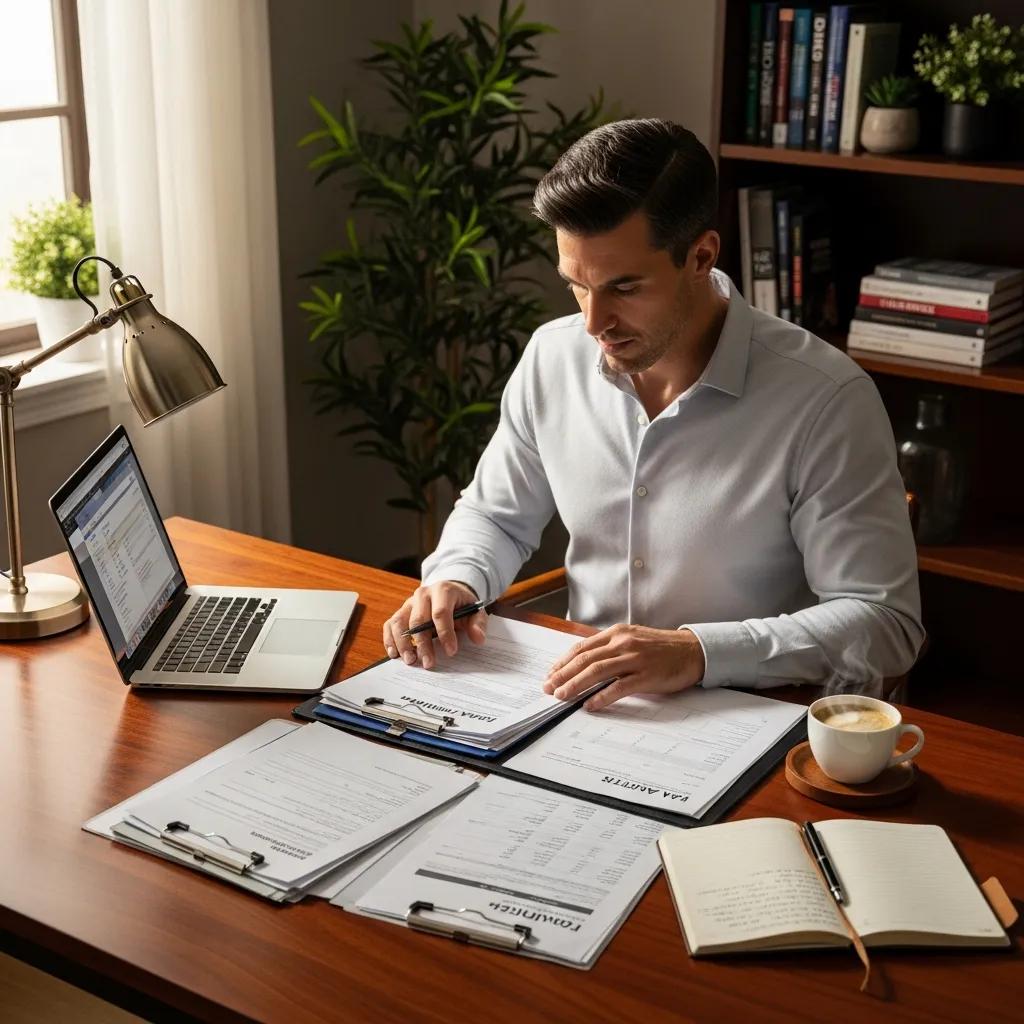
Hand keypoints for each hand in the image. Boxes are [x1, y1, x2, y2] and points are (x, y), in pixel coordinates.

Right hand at [383, 581, 486, 669]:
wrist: (449, 593)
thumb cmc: (462, 604)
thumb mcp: (475, 611)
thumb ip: (478, 624)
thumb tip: (478, 638)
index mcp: (443, 591)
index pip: (440, 613)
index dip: (445, 633)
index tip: (451, 652)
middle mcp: (423, 594)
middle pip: (418, 620)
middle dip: (423, 644)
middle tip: (429, 663)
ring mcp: (409, 602)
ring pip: (400, 622)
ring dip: (403, 643)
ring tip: (410, 661)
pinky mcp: (401, 611)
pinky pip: (390, 624)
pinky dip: (390, 640)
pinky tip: (395, 654)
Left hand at [542, 625, 705, 710]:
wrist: (693, 650)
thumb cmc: (661, 648)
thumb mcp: (632, 639)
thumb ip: (610, 649)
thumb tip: (584, 665)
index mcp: (616, 633)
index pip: (582, 648)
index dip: (563, 661)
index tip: (550, 674)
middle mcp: (623, 643)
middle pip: (585, 659)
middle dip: (562, 674)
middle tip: (548, 687)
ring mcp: (635, 659)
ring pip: (597, 671)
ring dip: (576, 684)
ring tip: (561, 696)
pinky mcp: (647, 675)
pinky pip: (619, 687)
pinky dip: (602, 696)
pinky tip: (590, 704)